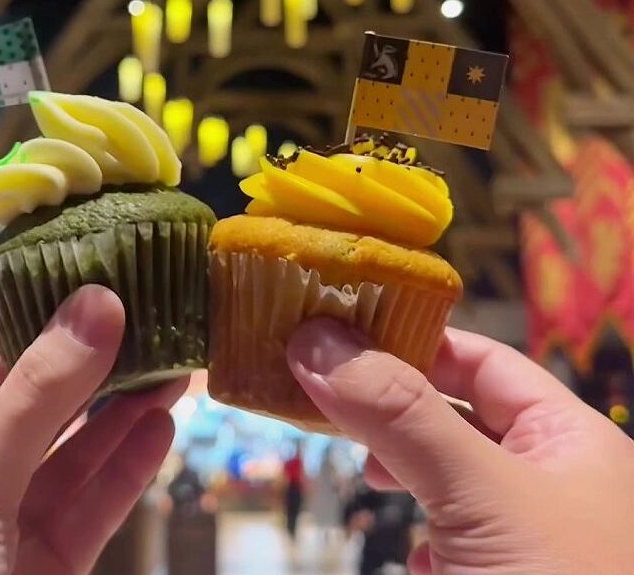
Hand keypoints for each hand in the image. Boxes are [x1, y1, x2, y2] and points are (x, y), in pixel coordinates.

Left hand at [0, 285, 186, 574]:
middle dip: (100, 376)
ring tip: (172, 370)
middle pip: (43, 421)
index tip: (100, 297)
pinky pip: (94, 512)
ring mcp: (8, 542)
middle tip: (154, 330)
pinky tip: (158, 431)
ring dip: (126, 418)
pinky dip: (129, 471)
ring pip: (76, 466)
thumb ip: (34, 399)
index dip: (44, 337)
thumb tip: (93, 304)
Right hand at [288, 319, 633, 574]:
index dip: (411, 338)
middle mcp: (548, 480)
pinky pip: (449, 536)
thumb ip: (402, 414)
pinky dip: (419, 534)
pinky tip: (413, 554)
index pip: (479, 360)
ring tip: (366, 471)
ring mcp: (523, 537)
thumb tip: (316, 339)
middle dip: (392, 405)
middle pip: (455, 413)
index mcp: (567, 438)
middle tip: (325, 396)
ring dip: (401, 468)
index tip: (338, 332)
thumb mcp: (481, 493)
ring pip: (445, 476)